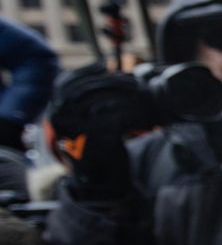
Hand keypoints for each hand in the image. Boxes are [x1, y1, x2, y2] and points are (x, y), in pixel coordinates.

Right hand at [47, 66, 134, 197]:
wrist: (101, 179)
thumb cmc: (97, 145)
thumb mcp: (86, 120)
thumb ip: (87, 99)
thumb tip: (105, 70)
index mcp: (55, 114)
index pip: (65, 84)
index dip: (84, 72)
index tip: (104, 64)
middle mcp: (60, 121)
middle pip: (83, 90)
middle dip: (108, 80)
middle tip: (129, 77)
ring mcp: (75, 131)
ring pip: (100, 102)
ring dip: (123, 94)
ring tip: (138, 90)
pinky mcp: (95, 141)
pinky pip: (116, 119)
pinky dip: (133, 113)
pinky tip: (143, 111)